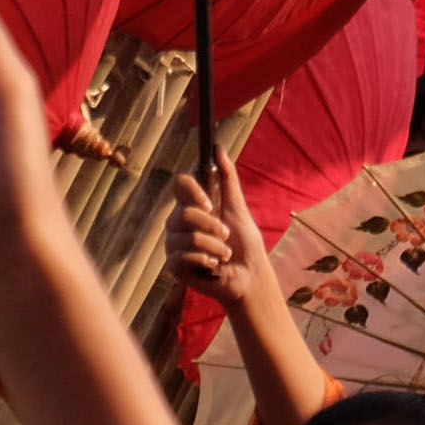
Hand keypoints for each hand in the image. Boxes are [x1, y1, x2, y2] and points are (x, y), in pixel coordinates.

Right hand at [166, 164, 266, 306]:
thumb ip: (227, 180)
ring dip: (215, 247)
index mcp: (192, 205)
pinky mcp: (175, 266)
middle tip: (226, 235)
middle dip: (212, 226)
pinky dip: (205, 260)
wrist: (250, 275)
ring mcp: (174, 244)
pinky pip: (182, 257)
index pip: (179, 185)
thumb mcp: (238, 208)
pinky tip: (213, 265)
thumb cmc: (245, 243)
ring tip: (225, 255)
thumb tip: (218, 149)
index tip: (210, 204)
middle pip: (183, 213)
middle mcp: (178, 222)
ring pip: (187, 238)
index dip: (192, 192)